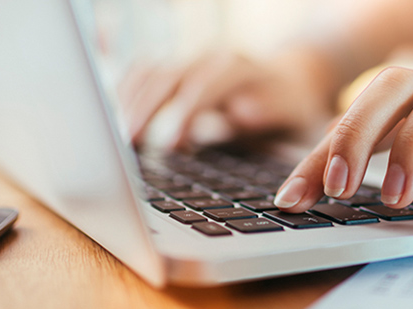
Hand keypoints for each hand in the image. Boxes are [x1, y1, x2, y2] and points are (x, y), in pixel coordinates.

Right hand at [119, 51, 334, 148]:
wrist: (292, 83)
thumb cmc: (291, 108)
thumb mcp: (291, 113)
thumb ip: (268, 111)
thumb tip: (239, 112)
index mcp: (240, 68)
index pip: (204, 84)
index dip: (185, 113)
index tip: (171, 144)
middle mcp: (211, 59)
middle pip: (168, 75)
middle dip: (146, 109)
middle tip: (129, 143)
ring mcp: (191, 62)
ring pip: (150, 72)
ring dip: (131, 103)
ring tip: (119, 140)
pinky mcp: (178, 71)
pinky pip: (144, 74)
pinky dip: (128, 95)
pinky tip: (119, 122)